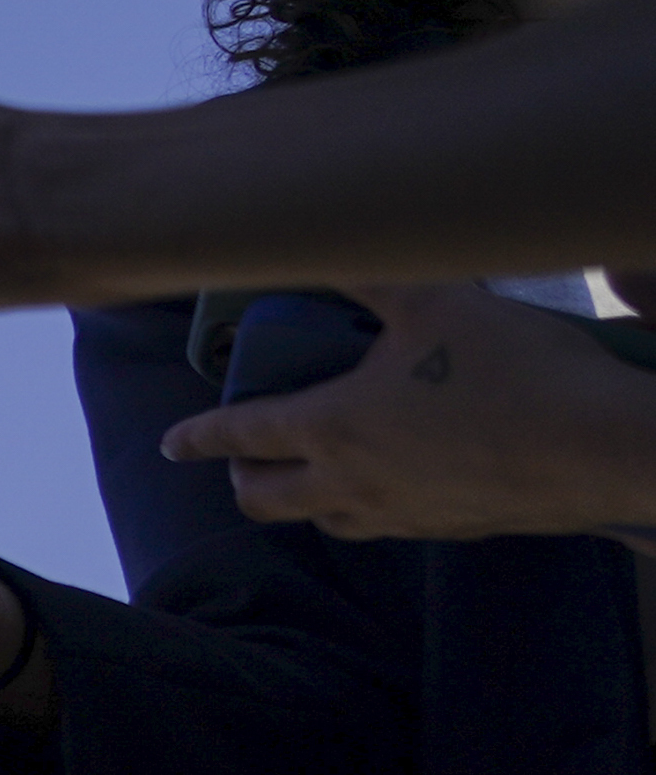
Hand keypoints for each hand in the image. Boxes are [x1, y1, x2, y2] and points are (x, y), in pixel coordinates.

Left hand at [159, 286, 655, 538]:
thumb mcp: (436, 300)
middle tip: (242, 461)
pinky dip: (368, 507)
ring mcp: (402, 515)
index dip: (197, 437)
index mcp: (331, 428)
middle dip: (243, 480)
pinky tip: (395, 481)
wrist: (603, 448)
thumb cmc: (515, 371)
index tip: (171, 444)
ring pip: (326, 522)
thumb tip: (328, 243)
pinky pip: (387, 527)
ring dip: (305, 499)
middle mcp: (352, 483)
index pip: (240, 435)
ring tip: (314, 470)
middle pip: (266, 501)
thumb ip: (371, 274)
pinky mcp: (451, 531)